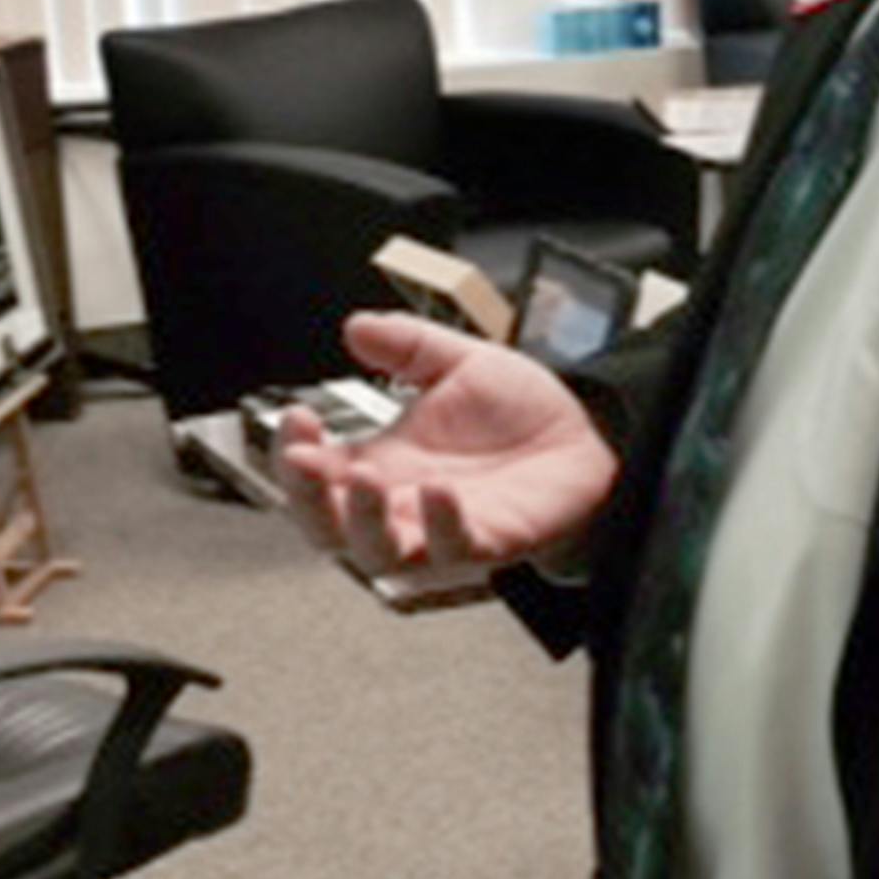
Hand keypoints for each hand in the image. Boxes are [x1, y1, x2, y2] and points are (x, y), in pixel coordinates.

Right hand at [276, 308, 617, 594]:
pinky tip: (436, 492)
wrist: (587, 435)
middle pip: (327, 527)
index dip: (291, 450)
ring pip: (378, 553)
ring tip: (364, 478)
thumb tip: (358, 325)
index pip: (314, 472)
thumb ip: (407, 344)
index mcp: (384, 462)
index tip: (295, 415)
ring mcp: (440, 529)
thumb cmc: (520, 412)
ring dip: (361, 521)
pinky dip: (439, 526)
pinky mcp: (487, 541)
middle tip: (301, 460)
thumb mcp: (458, 361)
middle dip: (304, 497)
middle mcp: (402, 503)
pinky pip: (452, 550)